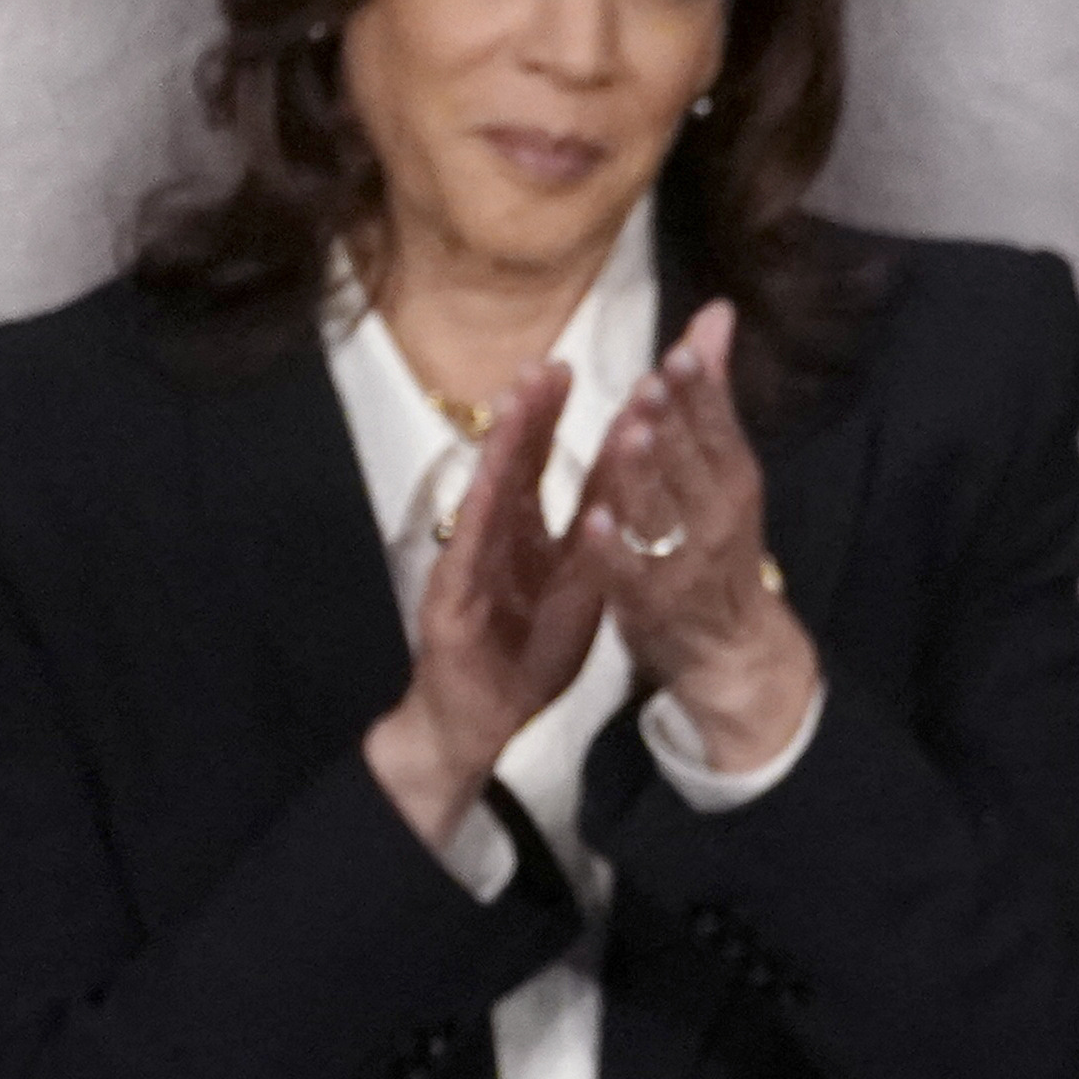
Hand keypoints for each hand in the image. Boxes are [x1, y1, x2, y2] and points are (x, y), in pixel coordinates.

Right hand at [364, 363, 604, 849]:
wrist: (482, 717)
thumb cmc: (527, 653)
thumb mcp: (577, 590)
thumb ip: (594, 540)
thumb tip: (628, 490)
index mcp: (533, 536)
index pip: (553, 469)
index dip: (570, 422)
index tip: (588, 370)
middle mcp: (500, 538)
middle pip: (517, 465)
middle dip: (535, 413)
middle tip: (552, 361)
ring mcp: (472, 563)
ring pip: (490, 494)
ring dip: (505, 445)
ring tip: (519, 397)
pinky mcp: (451, 599)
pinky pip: (468, 553)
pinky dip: (479, 516)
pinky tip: (486, 480)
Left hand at [576, 301, 820, 774]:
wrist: (732, 649)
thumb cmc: (718, 543)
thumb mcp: (722, 468)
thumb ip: (710, 394)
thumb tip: (716, 310)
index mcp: (732, 478)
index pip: (718, 426)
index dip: (701, 392)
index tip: (682, 353)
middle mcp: (714, 517)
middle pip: (691, 463)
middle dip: (674, 422)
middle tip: (654, 380)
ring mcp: (682, 563)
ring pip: (661, 512)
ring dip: (646, 475)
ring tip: (629, 434)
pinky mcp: (649, 603)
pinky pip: (628, 574)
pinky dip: (615, 549)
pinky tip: (595, 522)